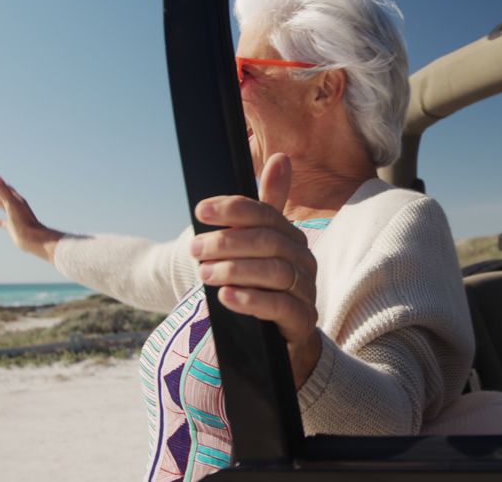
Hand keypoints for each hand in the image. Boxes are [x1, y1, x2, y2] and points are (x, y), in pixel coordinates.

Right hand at [0, 175, 63, 261]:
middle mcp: (17, 207)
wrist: (34, 239)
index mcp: (17, 200)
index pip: (4, 187)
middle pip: (3, 195)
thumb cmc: (23, 221)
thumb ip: (3, 191)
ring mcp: (16, 218)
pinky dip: (0, 221)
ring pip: (4, 206)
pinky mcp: (14, 229)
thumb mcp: (11, 204)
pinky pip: (6, 223)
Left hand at [188, 153, 321, 388]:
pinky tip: (226, 297)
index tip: (200, 211)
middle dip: (229, 242)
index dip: (234, 209)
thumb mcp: (260, 247)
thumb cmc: (263, 288)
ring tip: (204, 274)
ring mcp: (306, 292)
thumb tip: (281, 158)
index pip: (267, 215)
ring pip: (275, 273)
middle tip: (196, 249)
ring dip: (235, 269)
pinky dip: (251, 300)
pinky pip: (281, 307)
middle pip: (270, 242)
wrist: (279, 342)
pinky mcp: (301, 322)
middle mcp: (304, 262)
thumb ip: (267, 207)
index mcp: (292, 239)